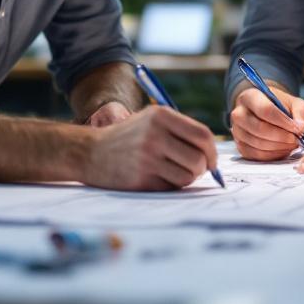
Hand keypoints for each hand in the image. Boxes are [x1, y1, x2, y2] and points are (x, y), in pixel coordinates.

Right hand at [80, 106, 217, 190]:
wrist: (91, 152)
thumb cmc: (128, 137)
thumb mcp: (151, 119)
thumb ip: (182, 130)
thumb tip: (212, 154)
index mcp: (161, 116)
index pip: (202, 135)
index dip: (212, 151)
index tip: (211, 160)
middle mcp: (155, 135)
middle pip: (199, 159)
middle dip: (203, 168)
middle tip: (196, 169)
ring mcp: (147, 158)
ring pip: (188, 176)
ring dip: (187, 178)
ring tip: (174, 172)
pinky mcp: (142, 179)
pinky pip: (172, 187)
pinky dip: (171, 185)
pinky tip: (158, 177)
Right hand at [229, 86, 303, 160]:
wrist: (266, 112)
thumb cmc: (280, 106)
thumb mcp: (294, 103)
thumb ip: (301, 112)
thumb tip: (301, 127)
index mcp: (250, 97)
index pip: (265, 110)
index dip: (283, 121)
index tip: (298, 128)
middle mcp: (239, 113)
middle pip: (259, 128)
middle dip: (282, 136)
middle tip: (296, 139)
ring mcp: (237, 131)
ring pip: (258, 144)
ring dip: (279, 147)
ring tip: (292, 143)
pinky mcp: (240, 146)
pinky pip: (257, 155)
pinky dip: (273, 155)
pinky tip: (283, 149)